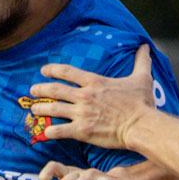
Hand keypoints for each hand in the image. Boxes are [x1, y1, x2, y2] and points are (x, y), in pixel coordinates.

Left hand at [28, 44, 156, 149]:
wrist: (140, 125)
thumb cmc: (141, 103)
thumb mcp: (142, 78)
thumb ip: (141, 61)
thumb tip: (146, 47)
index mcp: (94, 82)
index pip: (67, 72)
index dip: (53, 70)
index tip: (43, 70)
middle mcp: (84, 96)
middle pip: (55, 89)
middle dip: (41, 89)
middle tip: (32, 91)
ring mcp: (82, 114)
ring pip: (54, 109)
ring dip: (41, 109)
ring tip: (33, 110)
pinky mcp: (83, 131)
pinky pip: (61, 130)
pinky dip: (50, 131)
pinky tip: (44, 132)